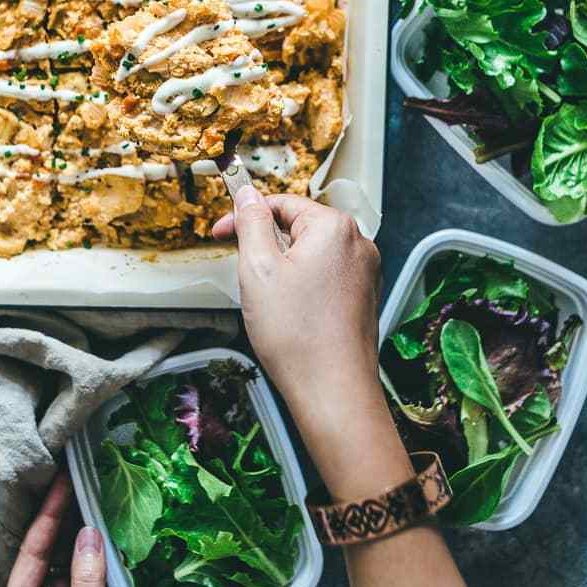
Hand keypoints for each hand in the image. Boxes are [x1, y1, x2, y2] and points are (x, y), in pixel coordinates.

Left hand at [0, 473, 132, 586]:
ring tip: (91, 496)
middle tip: (78, 478)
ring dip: (78, 534)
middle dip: (62, 517)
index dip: (49, 513)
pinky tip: (102, 534)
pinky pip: (78, 578)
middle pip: (44, 552)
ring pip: (63, 562)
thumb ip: (88, 582)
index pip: (32, 551)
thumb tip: (90, 532)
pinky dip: (90, 557)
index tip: (62, 479)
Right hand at [213, 187, 410, 498]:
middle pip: (298, 227)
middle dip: (266, 245)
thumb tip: (246, 194)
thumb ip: (251, 222)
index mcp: (334, 227)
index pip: (281, 203)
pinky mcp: (364, 297)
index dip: (245, 216)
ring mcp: (365, 271)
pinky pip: (326, 276)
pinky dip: (303, 285)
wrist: (333, 391)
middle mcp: (358, 243)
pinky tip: (290, 314)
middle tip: (245, 274)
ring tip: (269, 301)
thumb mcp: (258, 269)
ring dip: (284, 267)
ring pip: (311, 253)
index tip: (221, 232)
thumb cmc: (297, 335)